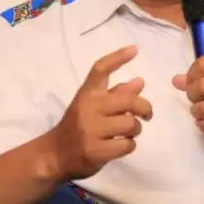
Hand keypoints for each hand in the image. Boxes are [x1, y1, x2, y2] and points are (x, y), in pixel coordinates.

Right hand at [47, 46, 152, 180]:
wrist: (55, 154)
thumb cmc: (78, 126)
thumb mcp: (92, 105)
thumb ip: (116, 94)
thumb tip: (140, 82)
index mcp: (87, 93)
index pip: (101, 69)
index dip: (118, 57)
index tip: (135, 49)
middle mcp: (88, 107)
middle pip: (128, 101)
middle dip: (145, 108)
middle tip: (147, 114)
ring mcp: (90, 130)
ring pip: (130, 124)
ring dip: (136, 129)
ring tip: (128, 132)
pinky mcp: (95, 151)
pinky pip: (127, 145)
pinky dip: (130, 145)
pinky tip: (122, 144)